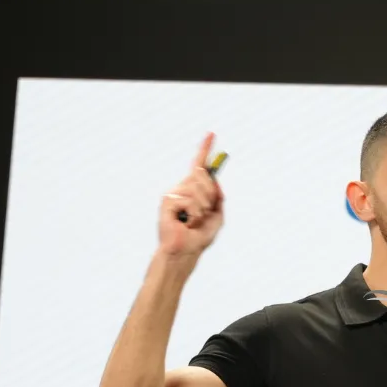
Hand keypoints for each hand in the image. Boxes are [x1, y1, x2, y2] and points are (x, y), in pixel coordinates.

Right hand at [158, 132, 224, 258]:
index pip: (198, 165)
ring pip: (198, 188)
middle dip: (210, 195)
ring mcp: (174, 193)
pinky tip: (185, 222)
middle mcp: (182, 188)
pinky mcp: (167, 201)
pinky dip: (193, 213)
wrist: (185, 252)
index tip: (212, 134)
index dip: (205, 149)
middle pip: (202, 175)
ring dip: (202, 207)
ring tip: (193, 220)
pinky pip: (189, 200)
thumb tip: (216, 182)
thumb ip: (219, 198)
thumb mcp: (217, 216)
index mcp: (193, 190)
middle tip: (203, 214)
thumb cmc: (199, 238)